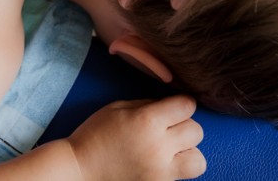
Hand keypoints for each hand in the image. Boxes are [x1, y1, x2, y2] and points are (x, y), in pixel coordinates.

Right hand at [68, 96, 205, 180]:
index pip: (187, 106)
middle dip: (184, 126)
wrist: (79, 170)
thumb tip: (170, 107)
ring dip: (188, 153)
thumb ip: (148, 105)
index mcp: (147, 121)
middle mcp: (159, 147)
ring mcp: (160, 172)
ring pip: (198, 160)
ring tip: (170, 151)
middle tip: (168, 129)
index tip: (174, 107)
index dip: (182, 104)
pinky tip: (159, 164)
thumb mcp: (118, 108)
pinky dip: (176, 170)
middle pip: (196, 131)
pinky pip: (182, 177)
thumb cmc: (95, 135)